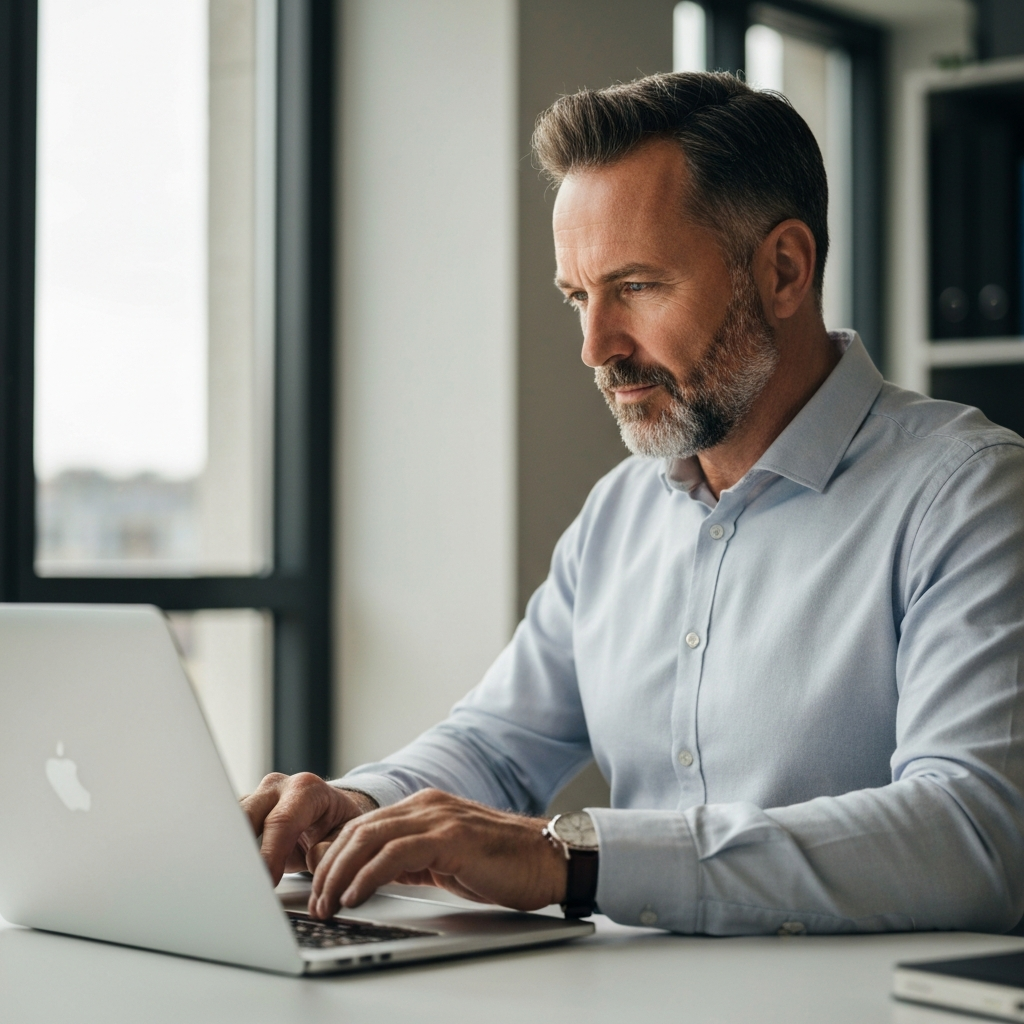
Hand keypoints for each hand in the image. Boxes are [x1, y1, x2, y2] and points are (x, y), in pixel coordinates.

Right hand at [240, 772, 377, 884]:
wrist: (332, 811)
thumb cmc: (338, 824)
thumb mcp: (346, 836)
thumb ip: (331, 849)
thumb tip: (314, 859)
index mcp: (306, 789)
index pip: (281, 821)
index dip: (271, 853)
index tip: (267, 881)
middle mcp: (277, 787)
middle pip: (247, 815)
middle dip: (242, 849)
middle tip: (241, 880)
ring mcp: (257, 797)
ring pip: (232, 820)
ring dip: (230, 849)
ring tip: (232, 877)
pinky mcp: (244, 811)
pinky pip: (229, 829)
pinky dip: (228, 849)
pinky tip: (229, 870)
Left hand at [305, 788, 567, 918]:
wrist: (549, 859)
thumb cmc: (502, 864)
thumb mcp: (444, 859)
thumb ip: (409, 859)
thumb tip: (368, 877)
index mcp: (424, 806)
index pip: (362, 825)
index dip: (334, 855)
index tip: (318, 886)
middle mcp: (427, 805)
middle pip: (358, 830)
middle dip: (329, 867)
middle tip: (316, 901)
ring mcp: (439, 818)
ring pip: (370, 838)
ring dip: (341, 873)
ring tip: (329, 903)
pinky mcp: (452, 838)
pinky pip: (396, 853)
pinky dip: (369, 875)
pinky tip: (357, 895)